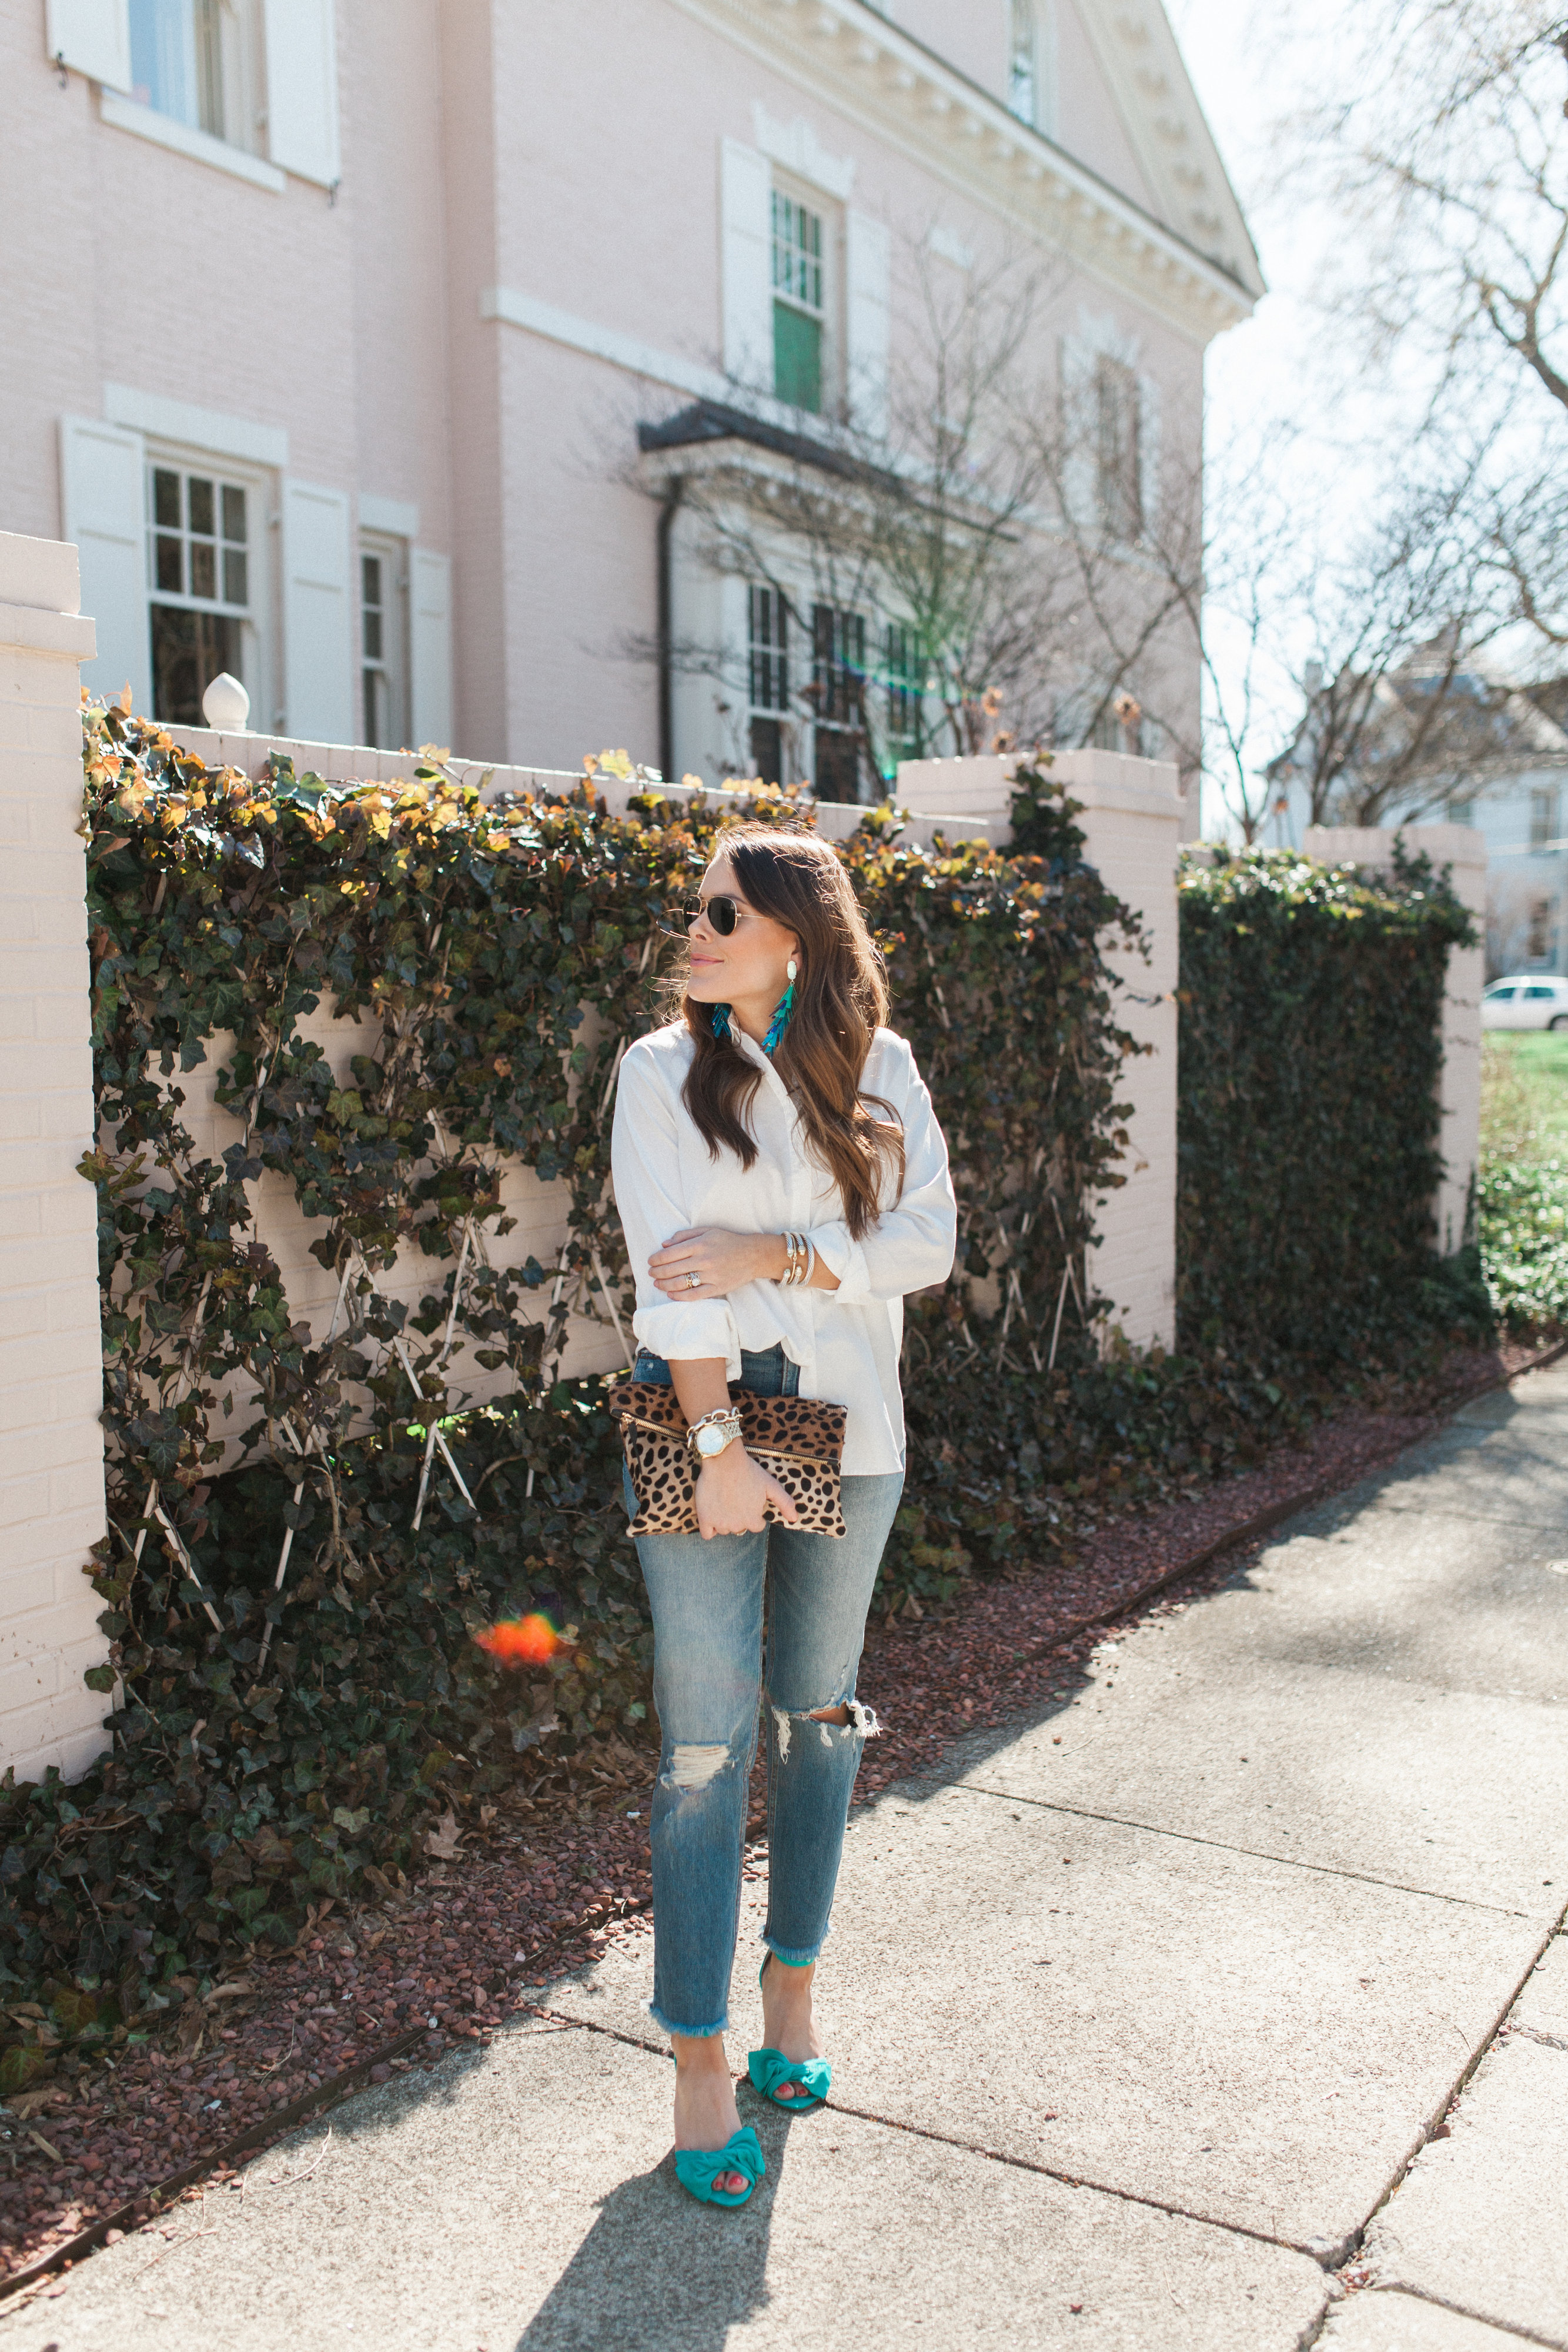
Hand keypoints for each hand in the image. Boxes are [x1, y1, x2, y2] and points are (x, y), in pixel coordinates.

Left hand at [649, 1226, 774, 1300]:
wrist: (753, 1255)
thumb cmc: (728, 1241)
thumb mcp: (707, 1231)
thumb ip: (685, 1235)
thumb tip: (664, 1244)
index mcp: (700, 1244)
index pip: (670, 1254)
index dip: (656, 1259)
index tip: (651, 1261)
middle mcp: (704, 1260)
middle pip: (672, 1269)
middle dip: (657, 1272)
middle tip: (651, 1273)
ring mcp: (711, 1275)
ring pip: (680, 1283)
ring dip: (664, 1284)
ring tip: (657, 1283)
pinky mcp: (717, 1288)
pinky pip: (694, 1295)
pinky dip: (680, 1296)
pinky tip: (671, 1294)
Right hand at [695, 1445, 798, 1538]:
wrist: (723, 1459)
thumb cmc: (748, 1471)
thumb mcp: (771, 1485)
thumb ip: (784, 1503)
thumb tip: (795, 1519)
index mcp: (753, 1520)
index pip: (756, 1526)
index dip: (754, 1513)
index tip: (749, 1500)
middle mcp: (737, 1525)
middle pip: (739, 1528)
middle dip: (739, 1516)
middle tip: (736, 1497)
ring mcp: (720, 1523)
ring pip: (724, 1529)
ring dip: (724, 1520)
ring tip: (724, 1499)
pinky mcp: (704, 1518)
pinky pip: (707, 1534)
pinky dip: (710, 1527)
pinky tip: (712, 1513)